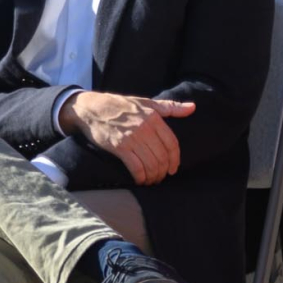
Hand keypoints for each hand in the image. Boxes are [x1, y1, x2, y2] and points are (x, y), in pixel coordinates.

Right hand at [65, 89, 191, 185]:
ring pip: (151, 164)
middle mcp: (144, 129)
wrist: (90, 108)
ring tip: (151, 180)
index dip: (175, 159)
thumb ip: (170, 107)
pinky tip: (141, 180)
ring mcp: (131, 139)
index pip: (172, 144)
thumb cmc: (119, 105)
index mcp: (153, 118)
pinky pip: (136, 167)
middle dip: (163, 171)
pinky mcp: (119, 147)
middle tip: (161, 176)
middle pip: (162, 156)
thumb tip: (192, 107)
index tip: (173, 168)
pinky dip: (141, 177)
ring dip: (153, 176)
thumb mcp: (146, 102)